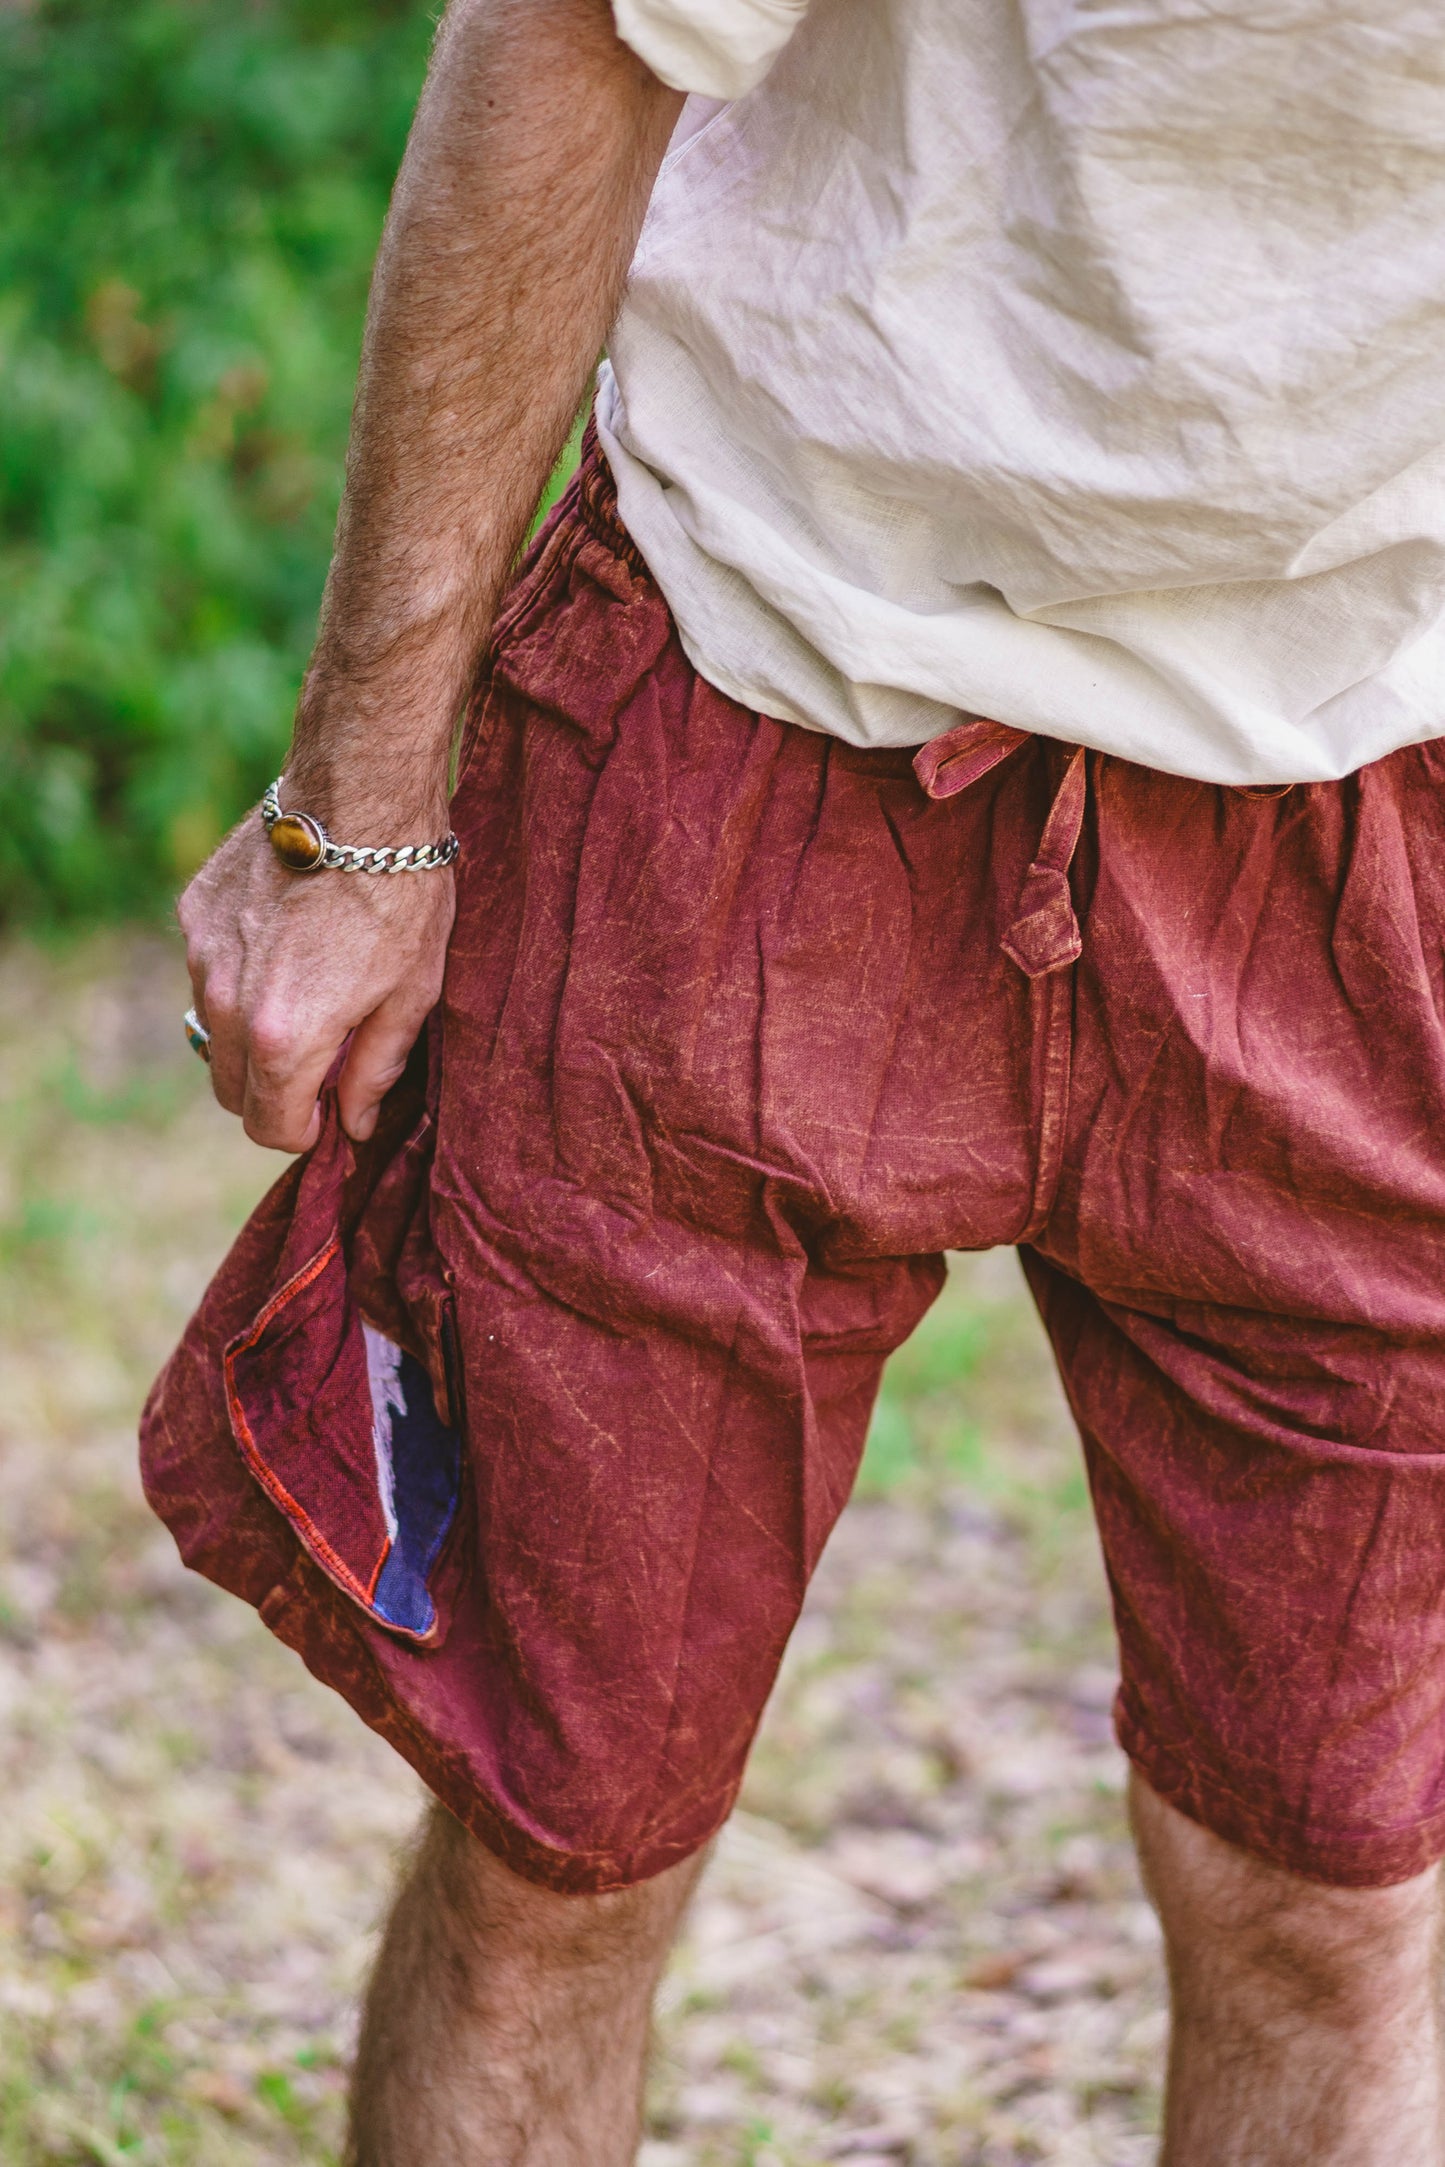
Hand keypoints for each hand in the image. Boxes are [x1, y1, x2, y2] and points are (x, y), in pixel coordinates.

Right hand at [178, 807, 455, 1152]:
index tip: (332, 1112)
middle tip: (325, 1064)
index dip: (305, 1131)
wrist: (359, 793)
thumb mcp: (412, 994)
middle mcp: (226, 1004)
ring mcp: (202, 955)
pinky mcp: (194, 913)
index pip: (270, 1127)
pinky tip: (288, 943)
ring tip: (310, 998)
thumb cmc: (401, 895)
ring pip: (213, 1032)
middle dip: (275, 1094)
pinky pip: (207, 972)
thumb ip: (375, 1069)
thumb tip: (354, 1122)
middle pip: (232, 1091)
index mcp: (283, 1039)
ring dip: (252, 1037)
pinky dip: (239, 978)